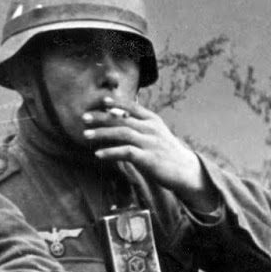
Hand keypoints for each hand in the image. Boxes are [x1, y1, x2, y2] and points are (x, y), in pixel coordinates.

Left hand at [81, 98, 211, 203]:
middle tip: (84, 117)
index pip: (132, 106)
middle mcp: (150, 128)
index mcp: (153, 120)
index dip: (116, 103)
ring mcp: (150, 143)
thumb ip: (141, 126)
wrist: (186, 171)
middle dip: (101, 117)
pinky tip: (98, 154)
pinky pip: (126, 152)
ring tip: (86, 135)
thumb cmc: (167, 153)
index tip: (102, 101)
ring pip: (121, 133)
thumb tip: (119, 121)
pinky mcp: (148, 158)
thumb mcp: (156, 134)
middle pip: (122, 118)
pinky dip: (110, 152)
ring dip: (102, 133)